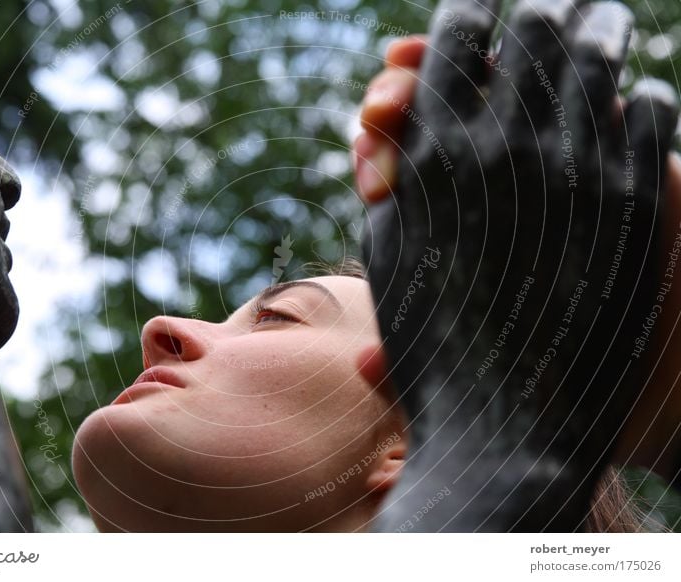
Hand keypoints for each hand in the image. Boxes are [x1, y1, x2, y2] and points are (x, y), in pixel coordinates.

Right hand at [358, 0, 679, 530]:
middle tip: (544, 6)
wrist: (505, 430)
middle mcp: (506, 146)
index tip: (474, 11)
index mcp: (433, 154)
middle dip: (532, 11)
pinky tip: (631, 98)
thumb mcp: (386, 255)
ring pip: (599, 53)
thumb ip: (396, 172)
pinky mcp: (638, 202)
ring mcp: (580, 169)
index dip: (464, 13)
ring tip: (597, 18)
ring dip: (596, 28)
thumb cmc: (431, 348)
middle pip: (531, 27)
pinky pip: (652, 109)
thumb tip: (409, 111)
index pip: (454, 37)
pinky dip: (640, 92)